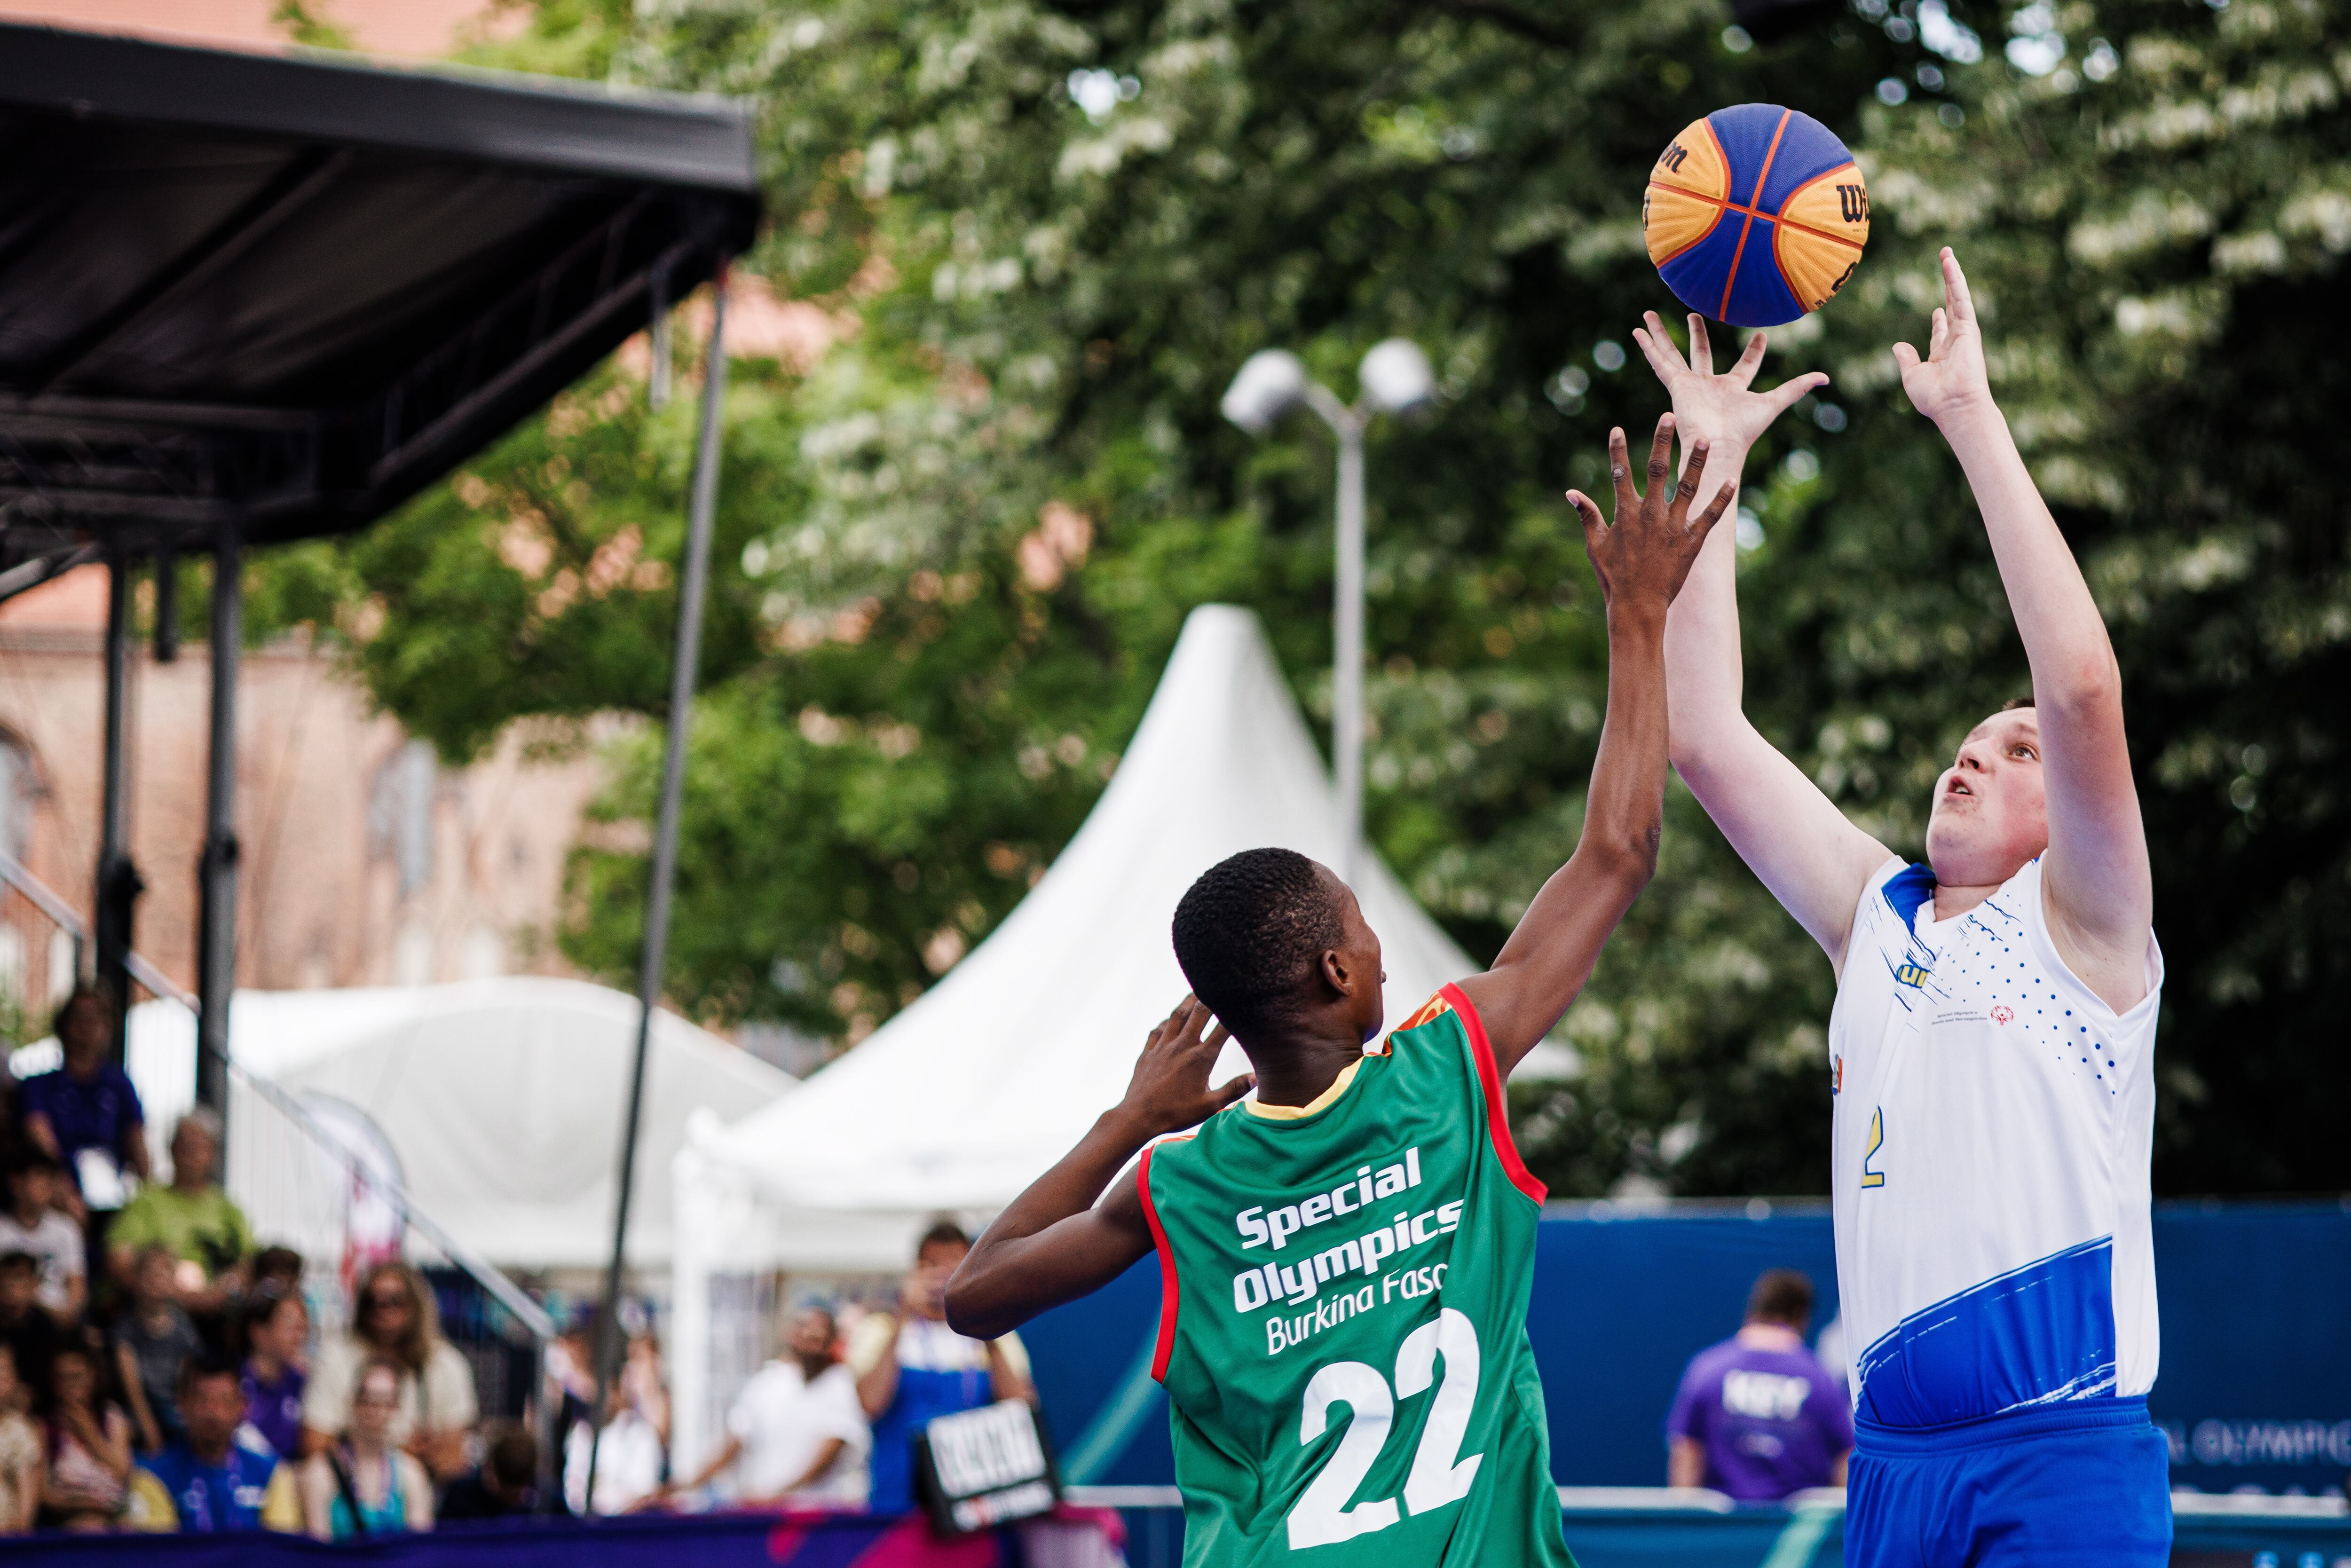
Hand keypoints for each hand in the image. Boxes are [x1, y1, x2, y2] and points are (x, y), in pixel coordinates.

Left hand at [1112, 996, 1252, 1137]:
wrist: (1138, 1116)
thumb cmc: (1175, 1113)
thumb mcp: (1209, 1106)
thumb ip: (1234, 1089)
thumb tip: (1256, 1077)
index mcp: (1201, 1058)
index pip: (1222, 1028)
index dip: (1234, 1012)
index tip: (1243, 1001)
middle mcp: (1182, 1046)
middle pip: (1199, 1012)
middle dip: (1210, 996)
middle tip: (1218, 985)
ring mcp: (1163, 1046)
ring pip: (1177, 1015)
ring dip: (1188, 1001)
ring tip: (1196, 992)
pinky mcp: (1148, 1051)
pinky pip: (1158, 1029)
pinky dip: (1167, 1021)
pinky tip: (1171, 1020)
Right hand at [1566, 416, 1734, 614]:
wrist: (1637, 607)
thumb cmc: (1614, 578)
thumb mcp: (1595, 546)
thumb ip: (1587, 516)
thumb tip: (1571, 492)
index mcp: (1626, 513)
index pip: (1620, 474)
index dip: (1618, 450)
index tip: (1617, 429)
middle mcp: (1651, 514)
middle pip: (1658, 470)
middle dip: (1662, 441)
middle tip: (1669, 416)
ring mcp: (1673, 527)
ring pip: (1687, 487)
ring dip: (1696, 461)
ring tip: (1705, 439)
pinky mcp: (1692, 541)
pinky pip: (1711, 516)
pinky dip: (1721, 499)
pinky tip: (1732, 480)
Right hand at [1632, 313, 1825, 449]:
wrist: (1718, 446)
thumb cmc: (1745, 430)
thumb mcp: (1775, 402)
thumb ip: (1797, 388)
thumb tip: (1826, 377)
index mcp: (1733, 389)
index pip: (1745, 366)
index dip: (1754, 352)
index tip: (1761, 335)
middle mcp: (1709, 385)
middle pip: (1701, 353)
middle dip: (1697, 334)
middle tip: (1693, 314)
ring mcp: (1689, 384)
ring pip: (1673, 353)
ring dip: (1661, 334)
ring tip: (1648, 314)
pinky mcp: (1675, 385)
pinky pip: (1660, 361)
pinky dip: (1648, 346)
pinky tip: (1638, 331)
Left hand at [1892, 247, 1994, 428]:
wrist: (1953, 406)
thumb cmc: (1934, 398)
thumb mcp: (1912, 376)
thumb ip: (1906, 359)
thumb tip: (1898, 346)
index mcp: (1942, 353)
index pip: (1941, 331)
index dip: (1939, 319)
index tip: (1937, 309)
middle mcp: (1955, 341)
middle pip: (1952, 306)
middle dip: (1948, 286)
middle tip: (1945, 265)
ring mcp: (1964, 332)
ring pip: (1958, 296)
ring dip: (1953, 274)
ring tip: (1946, 253)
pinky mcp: (1969, 327)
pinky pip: (1962, 298)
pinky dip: (1956, 279)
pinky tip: (1950, 263)